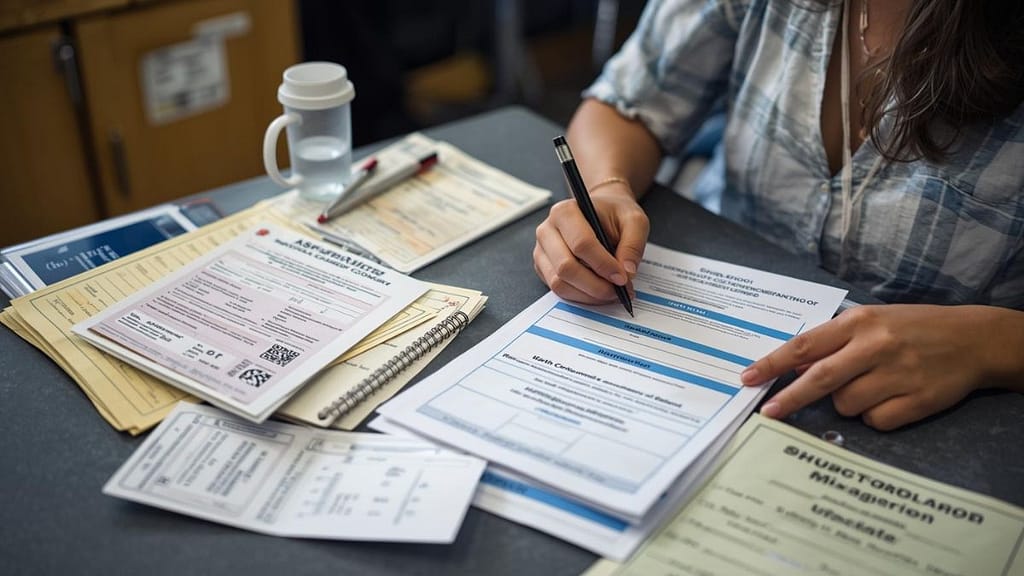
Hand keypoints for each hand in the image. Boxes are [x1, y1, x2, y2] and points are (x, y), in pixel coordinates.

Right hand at [533, 185, 648, 303]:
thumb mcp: (634, 220)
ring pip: (559, 283)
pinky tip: (598, 292)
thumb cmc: (613, 214)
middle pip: (566, 267)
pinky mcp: (543, 268)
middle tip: (619, 291)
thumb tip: (627, 272)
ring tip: (611, 293)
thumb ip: (633, 244)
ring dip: (588, 295)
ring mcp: (542, 252)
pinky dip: (581, 297)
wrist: (600, 215)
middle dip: (595, 285)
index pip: (581, 244)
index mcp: (565, 212)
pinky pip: (558, 290)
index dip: (603, 265)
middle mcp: (547, 231)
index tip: (622, 278)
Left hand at [740, 304, 1016, 430]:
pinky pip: (876, 420)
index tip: (748, 378)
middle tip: (768, 413)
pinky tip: (893, 397)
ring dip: (848, 403)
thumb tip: (792, 366)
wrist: (973, 339)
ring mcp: (897, 374)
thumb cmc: (912, 328)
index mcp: (859, 322)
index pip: (805, 345)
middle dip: (790, 399)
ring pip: (847, 405)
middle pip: (819, 379)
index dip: (773, 364)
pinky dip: (876, 415)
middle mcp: (875, 346)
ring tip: (872, 386)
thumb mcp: (871, 322)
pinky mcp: (917, 400)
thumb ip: (833, 343)